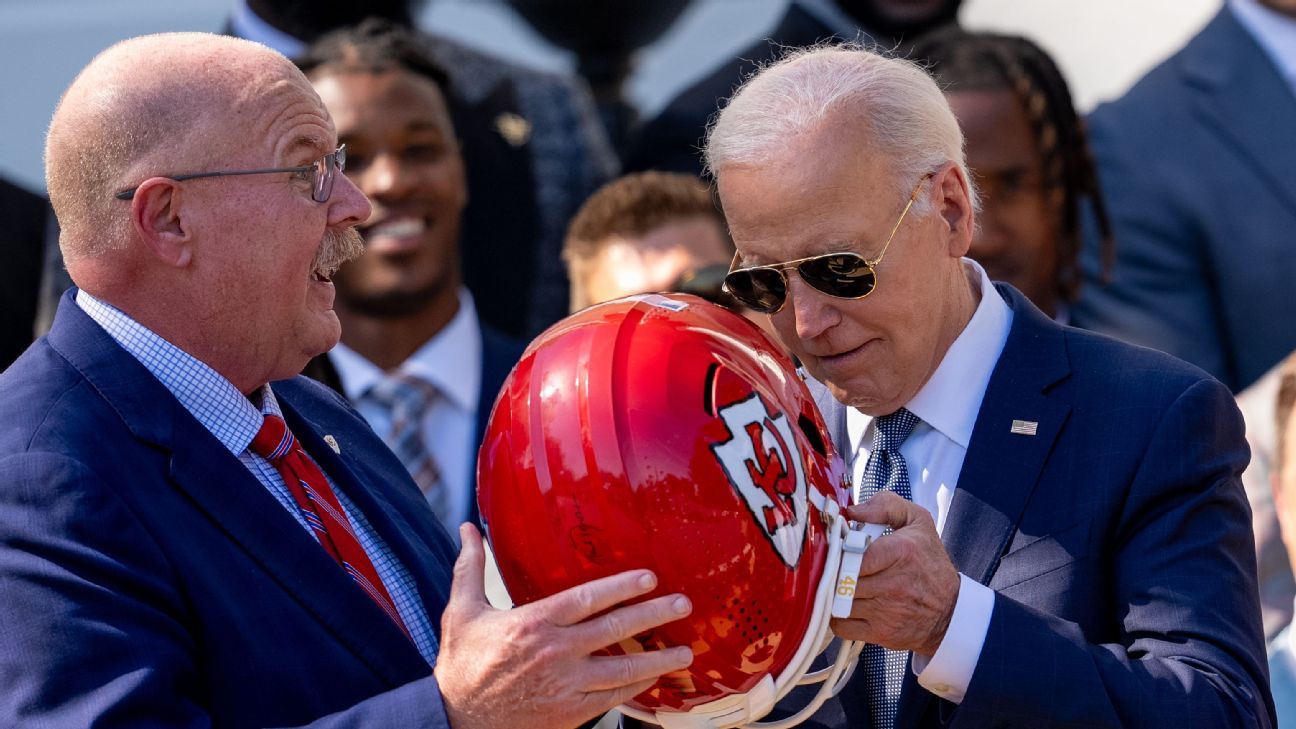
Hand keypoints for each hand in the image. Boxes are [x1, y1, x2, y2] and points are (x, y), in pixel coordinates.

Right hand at [433, 524, 693, 728]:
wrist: (454, 720)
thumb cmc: (460, 664)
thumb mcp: (462, 611)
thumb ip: (470, 567)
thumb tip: (469, 527)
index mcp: (532, 623)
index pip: (587, 599)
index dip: (622, 586)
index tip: (650, 578)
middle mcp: (554, 654)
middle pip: (614, 630)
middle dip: (653, 615)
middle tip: (682, 604)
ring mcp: (564, 687)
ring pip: (622, 670)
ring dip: (657, 660)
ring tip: (685, 650)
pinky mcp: (568, 714)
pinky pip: (611, 700)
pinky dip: (635, 689)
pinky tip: (652, 679)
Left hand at [830, 491, 959, 657]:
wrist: (950, 611)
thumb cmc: (929, 563)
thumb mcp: (918, 522)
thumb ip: (886, 506)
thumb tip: (853, 510)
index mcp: (901, 551)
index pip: (853, 551)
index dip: (841, 549)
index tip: (841, 548)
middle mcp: (894, 583)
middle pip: (842, 576)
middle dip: (835, 571)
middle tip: (838, 566)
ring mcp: (886, 611)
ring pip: (838, 600)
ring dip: (835, 593)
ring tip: (843, 584)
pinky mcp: (881, 632)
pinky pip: (841, 625)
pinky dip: (838, 617)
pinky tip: (847, 605)